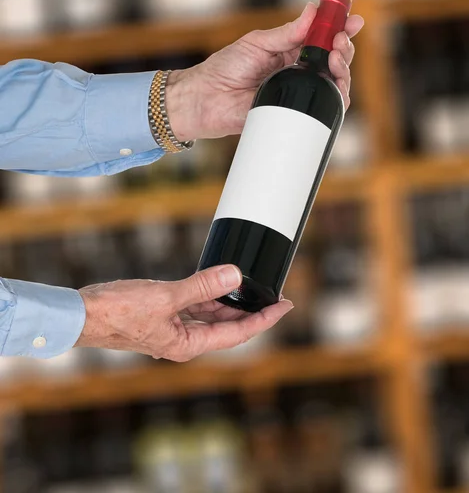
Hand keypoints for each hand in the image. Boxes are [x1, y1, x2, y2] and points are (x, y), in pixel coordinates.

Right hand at [76, 265, 292, 360]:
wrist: (83, 315)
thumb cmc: (118, 312)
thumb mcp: (167, 297)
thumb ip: (203, 286)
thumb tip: (235, 277)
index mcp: (187, 344)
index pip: (237, 334)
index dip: (264, 319)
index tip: (284, 306)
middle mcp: (183, 342)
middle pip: (226, 328)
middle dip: (249, 311)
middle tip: (271, 295)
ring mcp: (172, 331)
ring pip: (210, 318)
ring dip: (227, 303)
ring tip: (246, 287)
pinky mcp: (162, 319)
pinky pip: (193, 310)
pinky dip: (206, 298)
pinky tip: (212, 285)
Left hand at [166, 3, 363, 141]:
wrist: (206, 99)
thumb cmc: (224, 68)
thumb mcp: (256, 43)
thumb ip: (286, 32)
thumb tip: (312, 10)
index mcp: (290, 52)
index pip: (322, 39)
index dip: (341, 30)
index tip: (353, 21)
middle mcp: (297, 72)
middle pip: (334, 61)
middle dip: (344, 49)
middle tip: (339, 42)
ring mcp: (296, 93)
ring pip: (333, 85)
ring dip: (343, 71)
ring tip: (335, 59)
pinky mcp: (293, 114)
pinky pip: (321, 109)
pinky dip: (336, 100)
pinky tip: (336, 90)